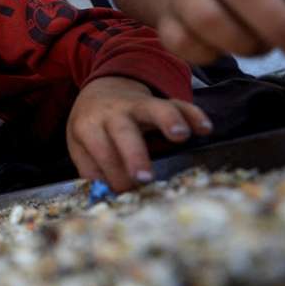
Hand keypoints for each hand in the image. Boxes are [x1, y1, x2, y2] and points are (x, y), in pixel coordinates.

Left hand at [66, 76, 212, 191]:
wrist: (102, 90)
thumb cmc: (92, 127)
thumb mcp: (79, 145)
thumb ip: (92, 169)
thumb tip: (108, 195)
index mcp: (88, 126)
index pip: (102, 153)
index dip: (114, 175)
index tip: (126, 192)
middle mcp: (112, 113)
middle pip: (124, 132)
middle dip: (134, 155)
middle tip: (144, 178)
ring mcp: (137, 104)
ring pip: (153, 108)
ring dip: (167, 120)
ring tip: (180, 136)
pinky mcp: (158, 100)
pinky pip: (178, 104)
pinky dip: (192, 114)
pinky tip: (205, 128)